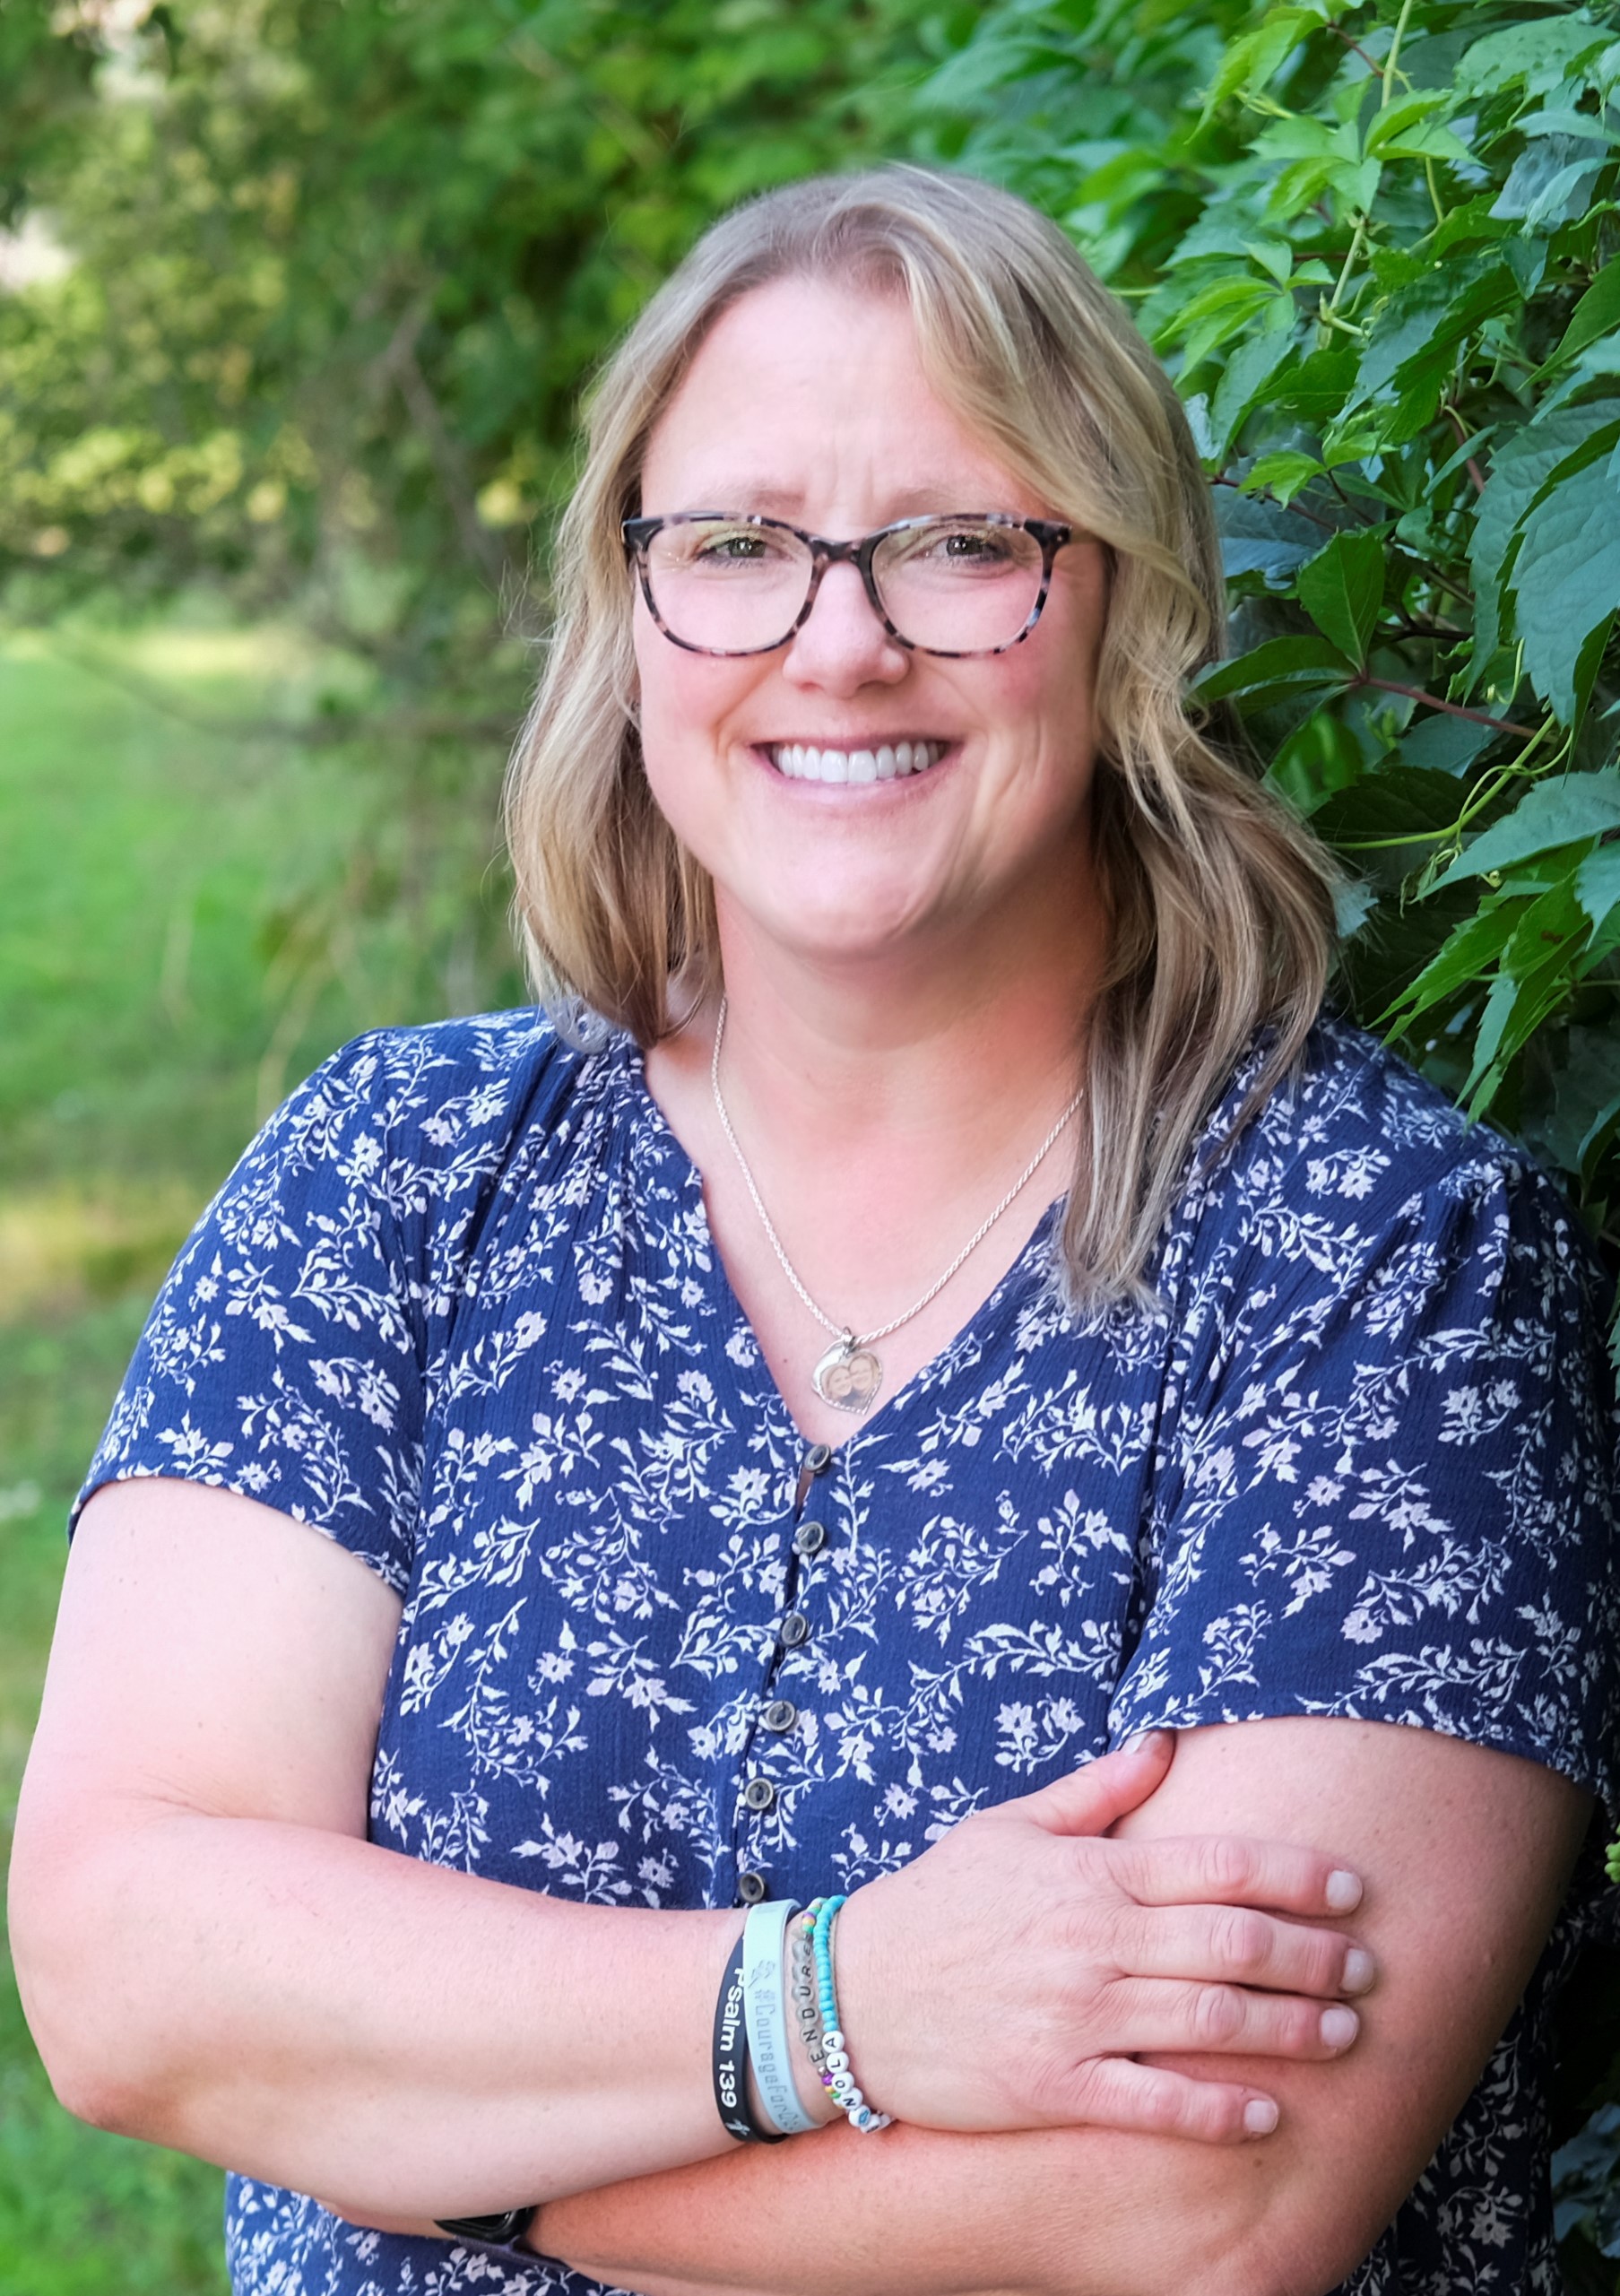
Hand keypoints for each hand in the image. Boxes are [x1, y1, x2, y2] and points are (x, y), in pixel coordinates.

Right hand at [833, 1731, 1371, 2143]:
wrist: (846, 1995)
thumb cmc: (935, 1905)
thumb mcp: (1007, 1828)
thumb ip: (1094, 1792)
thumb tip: (1163, 1744)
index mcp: (1088, 1873)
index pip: (1219, 1865)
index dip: (1297, 1875)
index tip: (1353, 1889)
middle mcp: (1091, 1942)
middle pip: (1233, 1944)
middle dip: (1316, 1955)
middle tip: (1370, 1968)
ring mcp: (1074, 2017)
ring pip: (1209, 2022)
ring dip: (1290, 2030)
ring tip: (1345, 2036)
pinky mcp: (1052, 2087)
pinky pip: (1152, 2104)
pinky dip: (1215, 2109)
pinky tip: (1267, 2113)